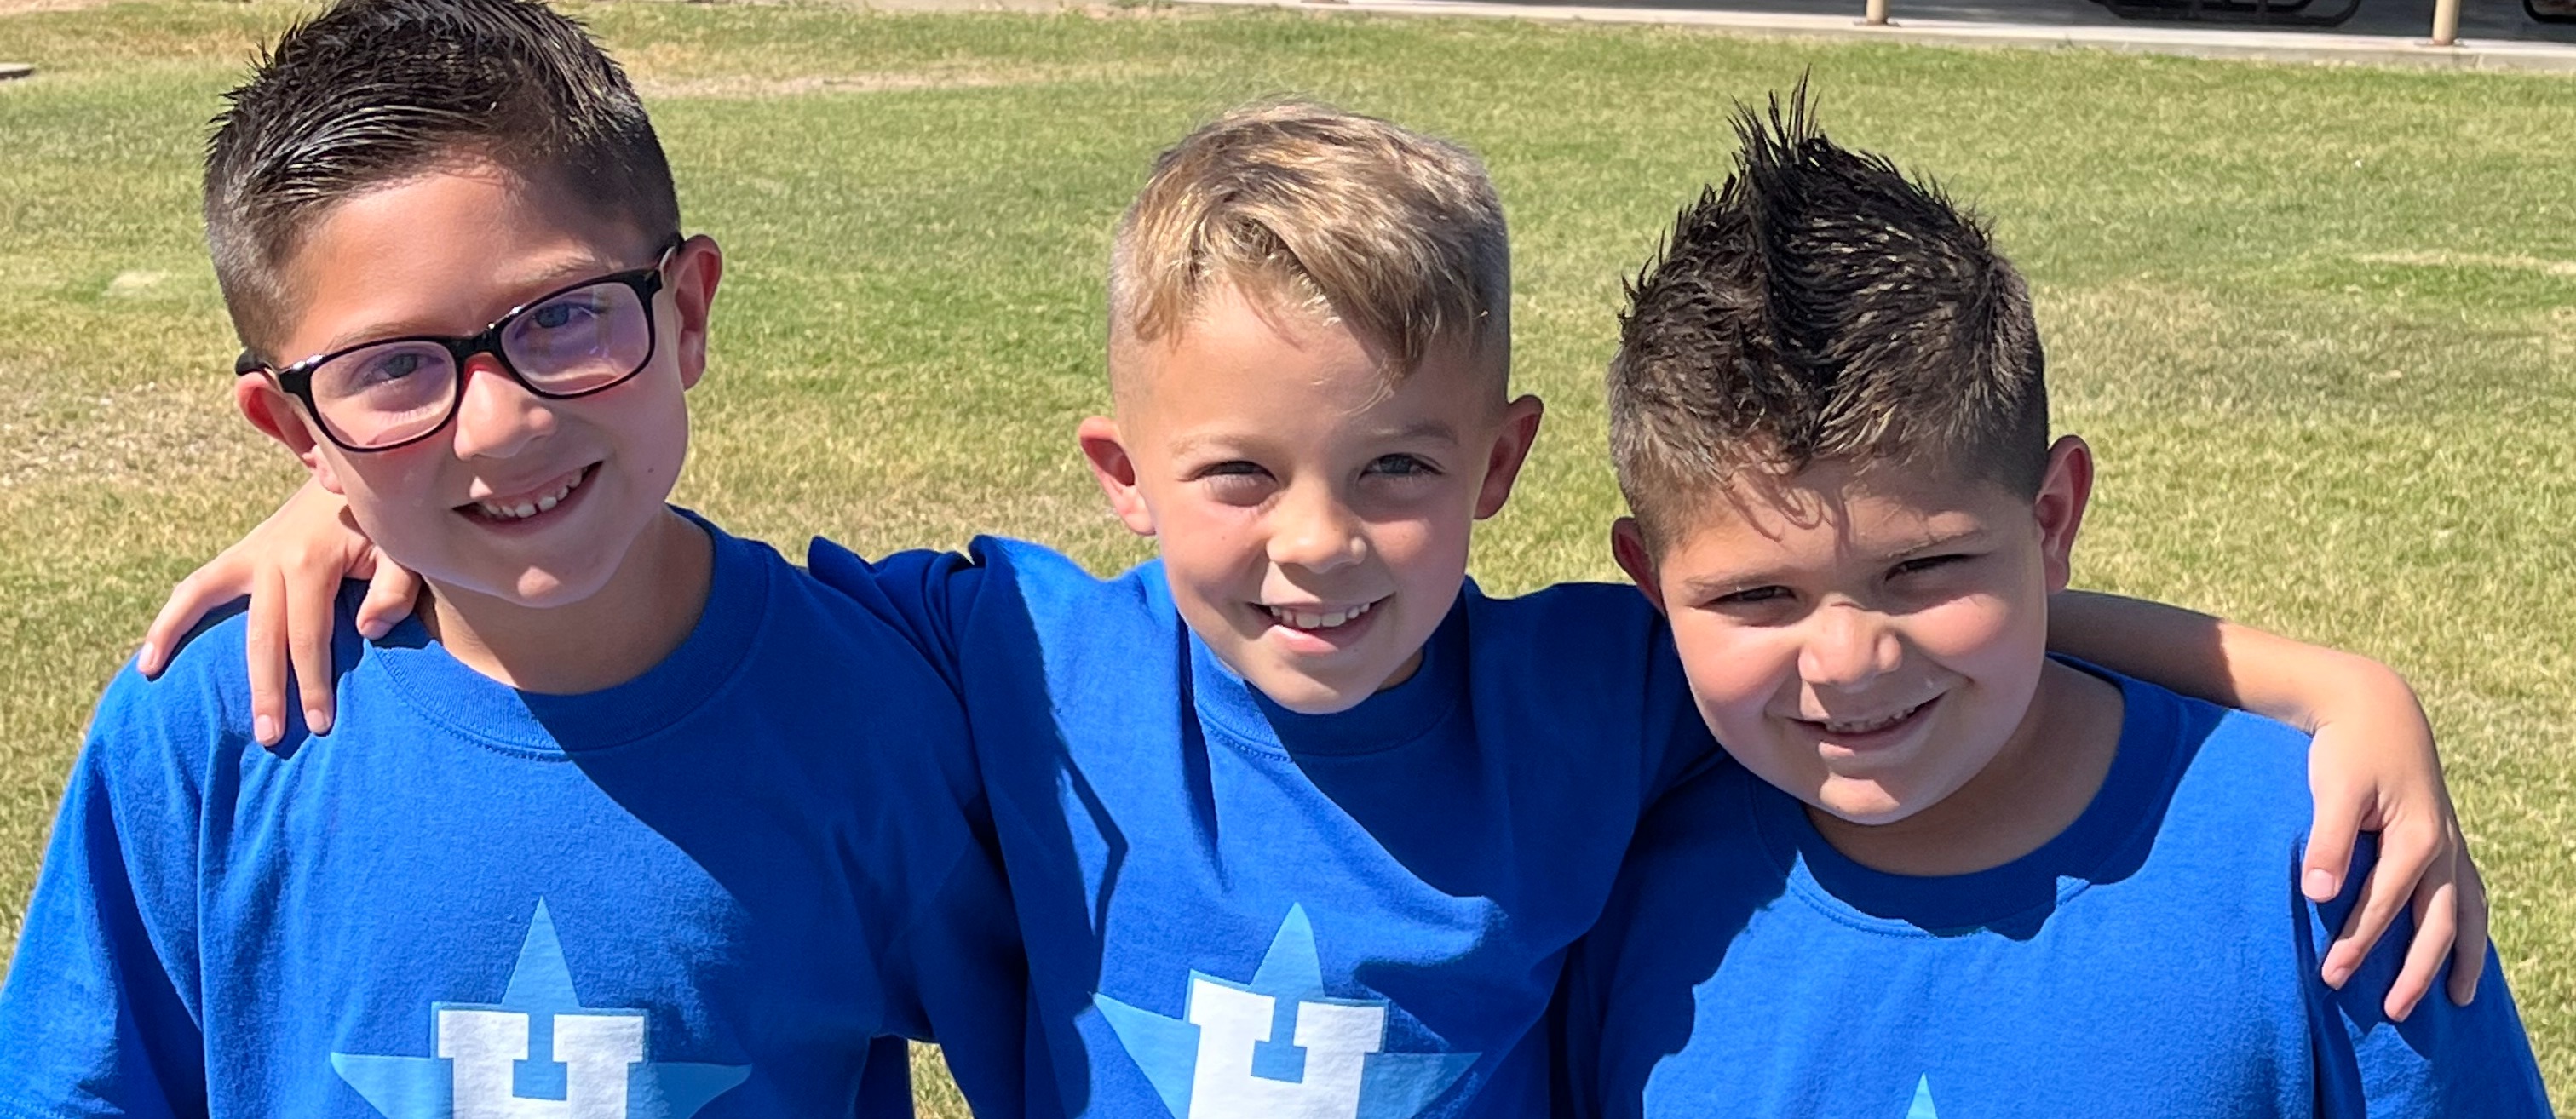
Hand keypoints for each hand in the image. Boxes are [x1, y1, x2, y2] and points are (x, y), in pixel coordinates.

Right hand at [137, 478, 418, 745]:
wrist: (363, 473)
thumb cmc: (388, 523)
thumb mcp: (406, 551)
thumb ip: (394, 590)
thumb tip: (366, 630)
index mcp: (312, 561)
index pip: (309, 637)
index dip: (313, 684)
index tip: (319, 724)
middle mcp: (272, 557)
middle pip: (262, 635)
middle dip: (266, 690)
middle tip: (269, 738)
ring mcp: (251, 553)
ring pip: (206, 603)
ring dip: (183, 644)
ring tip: (159, 682)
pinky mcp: (242, 554)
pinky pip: (196, 587)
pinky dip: (170, 619)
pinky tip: (149, 657)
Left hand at [2301, 665, 2488, 1019]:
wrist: (2374, 707)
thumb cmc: (2347, 748)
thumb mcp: (2333, 788)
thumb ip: (2328, 841)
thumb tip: (2318, 894)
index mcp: (2415, 838)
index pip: (2385, 905)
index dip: (2359, 943)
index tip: (2331, 976)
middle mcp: (2442, 847)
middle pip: (2437, 923)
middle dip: (2415, 970)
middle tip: (2393, 1012)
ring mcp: (2450, 844)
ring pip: (2468, 912)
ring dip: (2464, 958)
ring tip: (2460, 1000)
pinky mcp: (2446, 839)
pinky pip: (2471, 893)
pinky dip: (2473, 925)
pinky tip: (2466, 950)